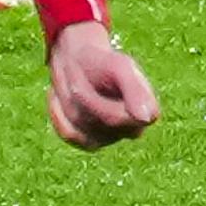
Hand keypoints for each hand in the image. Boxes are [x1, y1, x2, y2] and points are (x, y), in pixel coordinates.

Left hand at [45, 22, 159, 149]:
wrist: (79, 62)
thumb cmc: (103, 63)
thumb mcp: (119, 67)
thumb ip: (135, 90)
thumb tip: (146, 118)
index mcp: (147, 112)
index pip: (122, 119)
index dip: (99, 99)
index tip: (87, 76)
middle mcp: (132, 130)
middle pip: (102, 123)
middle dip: (85, 96)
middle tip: (74, 75)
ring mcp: (110, 139)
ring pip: (83, 129)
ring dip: (70, 103)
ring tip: (70, 83)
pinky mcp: (89, 143)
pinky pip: (69, 134)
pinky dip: (60, 113)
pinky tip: (57, 96)